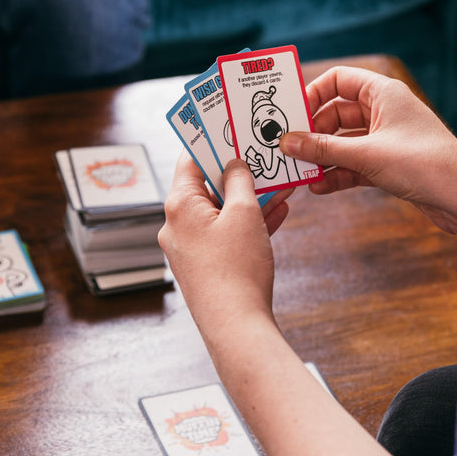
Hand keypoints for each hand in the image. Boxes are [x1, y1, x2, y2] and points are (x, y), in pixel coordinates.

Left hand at [158, 156, 292, 335]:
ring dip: (249, 198)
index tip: (228, 129)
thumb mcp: (244, 213)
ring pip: (220, 211)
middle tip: (261, 157)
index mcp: (179, 206)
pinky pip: (225, 234)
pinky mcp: (204, 265)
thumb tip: (234, 165)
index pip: (190, 161)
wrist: (236, 325)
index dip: (210, 142)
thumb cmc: (236, 269)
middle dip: (238, 173)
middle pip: (206, 186)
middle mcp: (177, 226)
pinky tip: (277, 212)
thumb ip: (239, 181)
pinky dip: (247, 223)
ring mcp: (189, 248)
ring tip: (279, 183)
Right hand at [280, 66, 456, 246]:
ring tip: (300, 173)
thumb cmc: (423, 163)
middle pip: (337, 113)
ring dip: (323, 157)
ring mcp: (388, 138)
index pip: (339, 80)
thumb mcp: (366, 154)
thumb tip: (287, 142)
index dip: (314, 94)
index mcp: (384, 93)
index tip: (294, 116)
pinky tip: (320, 187)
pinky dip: (338, 173)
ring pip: (344, 142)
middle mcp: (385, 111)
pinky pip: (355, 163)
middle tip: (289, 150)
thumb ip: (322, 148)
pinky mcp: (390, 164)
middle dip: (313, 133)